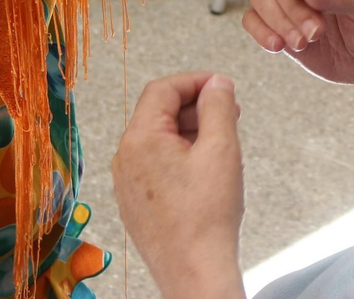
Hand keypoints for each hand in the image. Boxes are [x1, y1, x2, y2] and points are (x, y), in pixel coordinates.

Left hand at [113, 73, 246, 298]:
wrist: (195, 271)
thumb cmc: (206, 217)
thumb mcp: (221, 148)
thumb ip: (218, 107)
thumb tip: (217, 84)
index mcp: (139, 140)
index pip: (162, 90)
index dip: (195, 82)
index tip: (221, 86)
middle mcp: (125, 159)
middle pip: (158, 114)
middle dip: (195, 107)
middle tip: (228, 112)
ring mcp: (128, 184)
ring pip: (157, 141)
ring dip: (189, 132)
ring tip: (222, 141)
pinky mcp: (136, 204)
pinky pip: (155, 166)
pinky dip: (179, 156)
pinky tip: (205, 169)